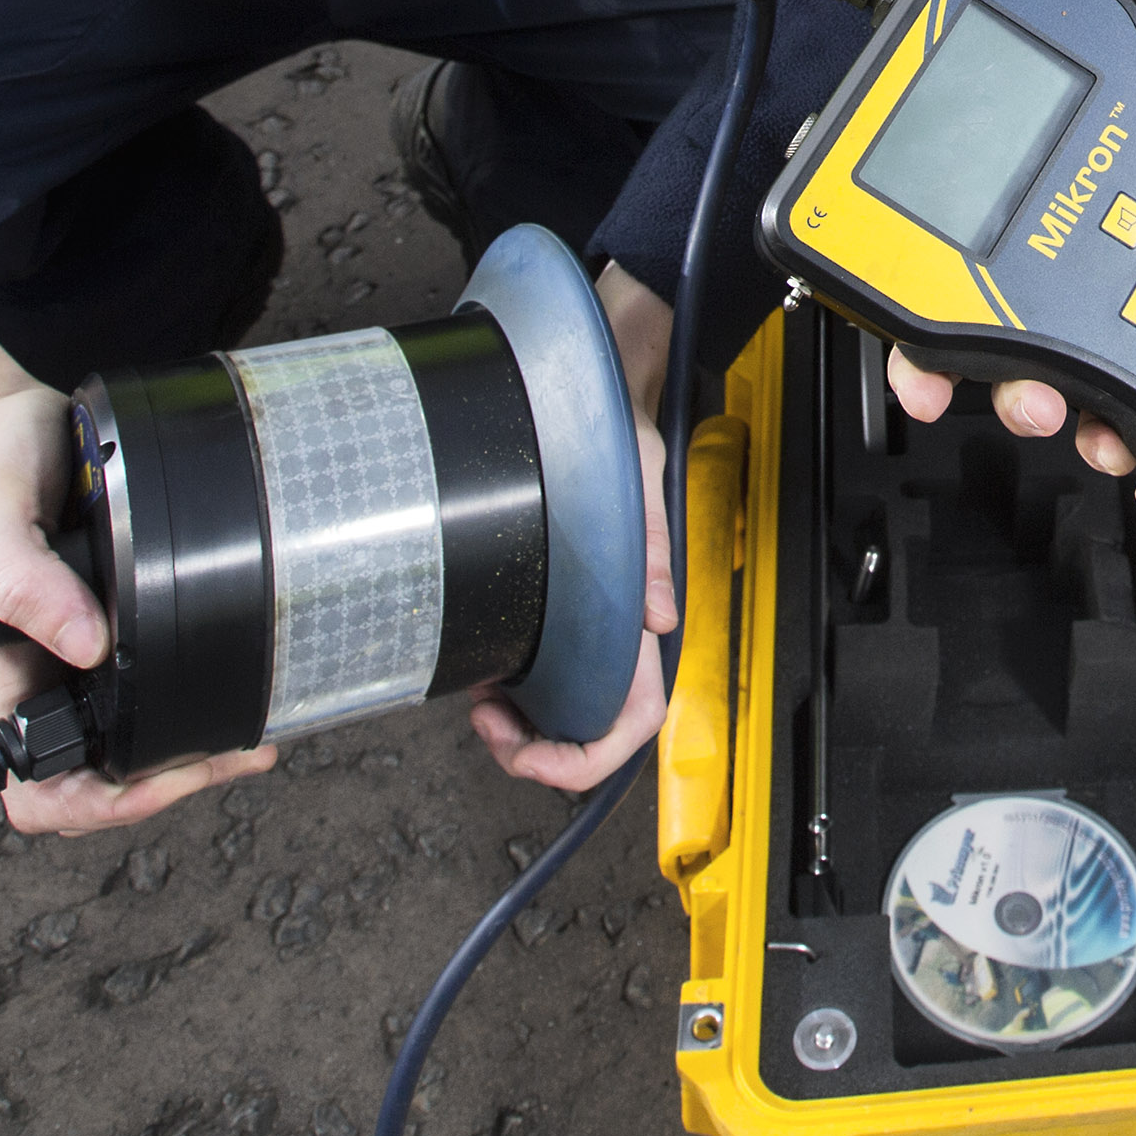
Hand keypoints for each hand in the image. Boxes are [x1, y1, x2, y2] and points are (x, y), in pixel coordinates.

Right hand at [0, 242, 273, 837]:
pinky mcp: (117, 624)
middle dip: (171, 778)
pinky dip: (196, 690)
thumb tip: (87, 646)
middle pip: (100, 776)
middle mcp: (38, 682)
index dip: (98, 802)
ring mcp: (78, 658)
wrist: (1, 425)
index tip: (162, 777)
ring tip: (253, 732)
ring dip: (193, 747)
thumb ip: (20, 581)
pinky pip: (153, 680)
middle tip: (240, 753)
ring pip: (133, 738)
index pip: (35, 785)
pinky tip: (238, 673)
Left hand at [469, 265, 682, 791]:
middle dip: (539, 747)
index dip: (589, 752)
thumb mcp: (637, 472)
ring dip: (520, 724)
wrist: (598, 383)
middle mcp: (611, 617)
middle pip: (590, 725)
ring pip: (559, 706)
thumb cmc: (623, 423)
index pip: (636, 711)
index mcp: (642, 600)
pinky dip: (505, 686)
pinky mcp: (549, 600)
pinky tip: (480, 670)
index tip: (537, 752)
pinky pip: (535, 670)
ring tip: (479, 702)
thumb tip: (656, 612)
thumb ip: (650, 544)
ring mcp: (578, 616)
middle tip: (492, 726)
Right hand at [886, 0, 1135, 474]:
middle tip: (1008, 382)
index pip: (962, 248)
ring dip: (1045, 403)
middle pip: (996, 330)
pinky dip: (1119, 422)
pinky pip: (1130, 394)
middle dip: (983, 373)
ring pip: (1055, 373)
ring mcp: (1117, 301)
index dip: (922, 302)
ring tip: (1061, 408)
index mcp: (1054, 186)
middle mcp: (1071, 250)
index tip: (915, 337)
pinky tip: (1131, 425)